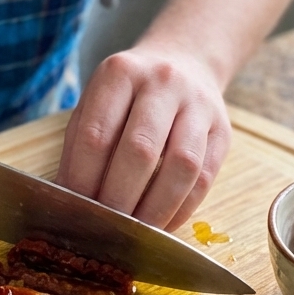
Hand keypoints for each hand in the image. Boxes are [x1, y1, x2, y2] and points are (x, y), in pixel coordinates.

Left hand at [55, 43, 231, 230]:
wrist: (185, 60)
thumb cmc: (130, 92)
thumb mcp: (98, 101)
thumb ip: (82, 145)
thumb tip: (70, 200)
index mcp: (120, 73)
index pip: (97, 135)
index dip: (83, 180)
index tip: (75, 211)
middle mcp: (163, 82)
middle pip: (140, 150)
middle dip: (119, 199)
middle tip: (104, 229)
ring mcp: (198, 105)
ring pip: (181, 166)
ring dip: (155, 209)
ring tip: (135, 234)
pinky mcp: (223, 131)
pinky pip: (205, 178)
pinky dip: (181, 209)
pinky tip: (162, 224)